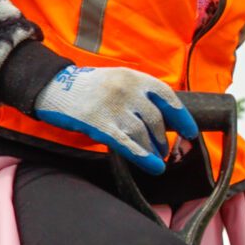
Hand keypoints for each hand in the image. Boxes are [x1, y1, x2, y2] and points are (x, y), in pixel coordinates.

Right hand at [32, 63, 197, 174]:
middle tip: (165, 149)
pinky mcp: (100, 124)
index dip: (182, 116)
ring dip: (154, 149)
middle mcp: (127, 90)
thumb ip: (137, 93)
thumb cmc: (87, 87)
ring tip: (157, 157)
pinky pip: (127, 143)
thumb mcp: (116, 79)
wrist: (53, 87)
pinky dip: (144, 157)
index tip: (190, 131)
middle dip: (163, 138)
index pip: (167, 96)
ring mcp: (114, 107)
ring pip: (144, 133)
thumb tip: (161, 117)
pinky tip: (154, 167)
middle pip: (156, 119)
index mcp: (133, 77)